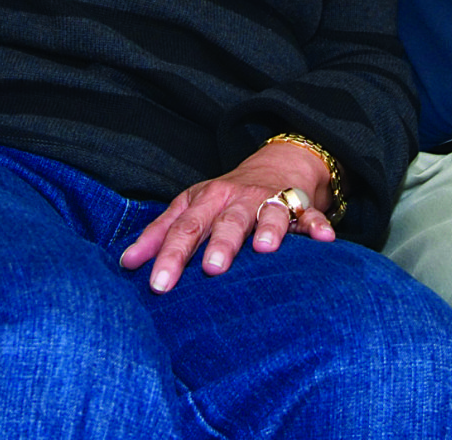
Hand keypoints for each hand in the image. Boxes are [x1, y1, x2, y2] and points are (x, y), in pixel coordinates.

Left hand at [119, 141, 336, 293]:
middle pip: (225, 221)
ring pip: (268, 213)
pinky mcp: (300, 206)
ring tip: (265, 248)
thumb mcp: (189, 208)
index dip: (169, 256)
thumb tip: (126, 264)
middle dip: (219, 244)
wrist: (274, 166)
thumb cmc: (223, 199)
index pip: (183, 228)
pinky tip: (325, 238)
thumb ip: (160, 235)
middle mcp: (236, 199)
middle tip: (212, 270)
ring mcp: (269, 200)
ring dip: (267, 228)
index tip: (157, 285)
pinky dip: (318, 224)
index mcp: (205, 200)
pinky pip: (310, 215)